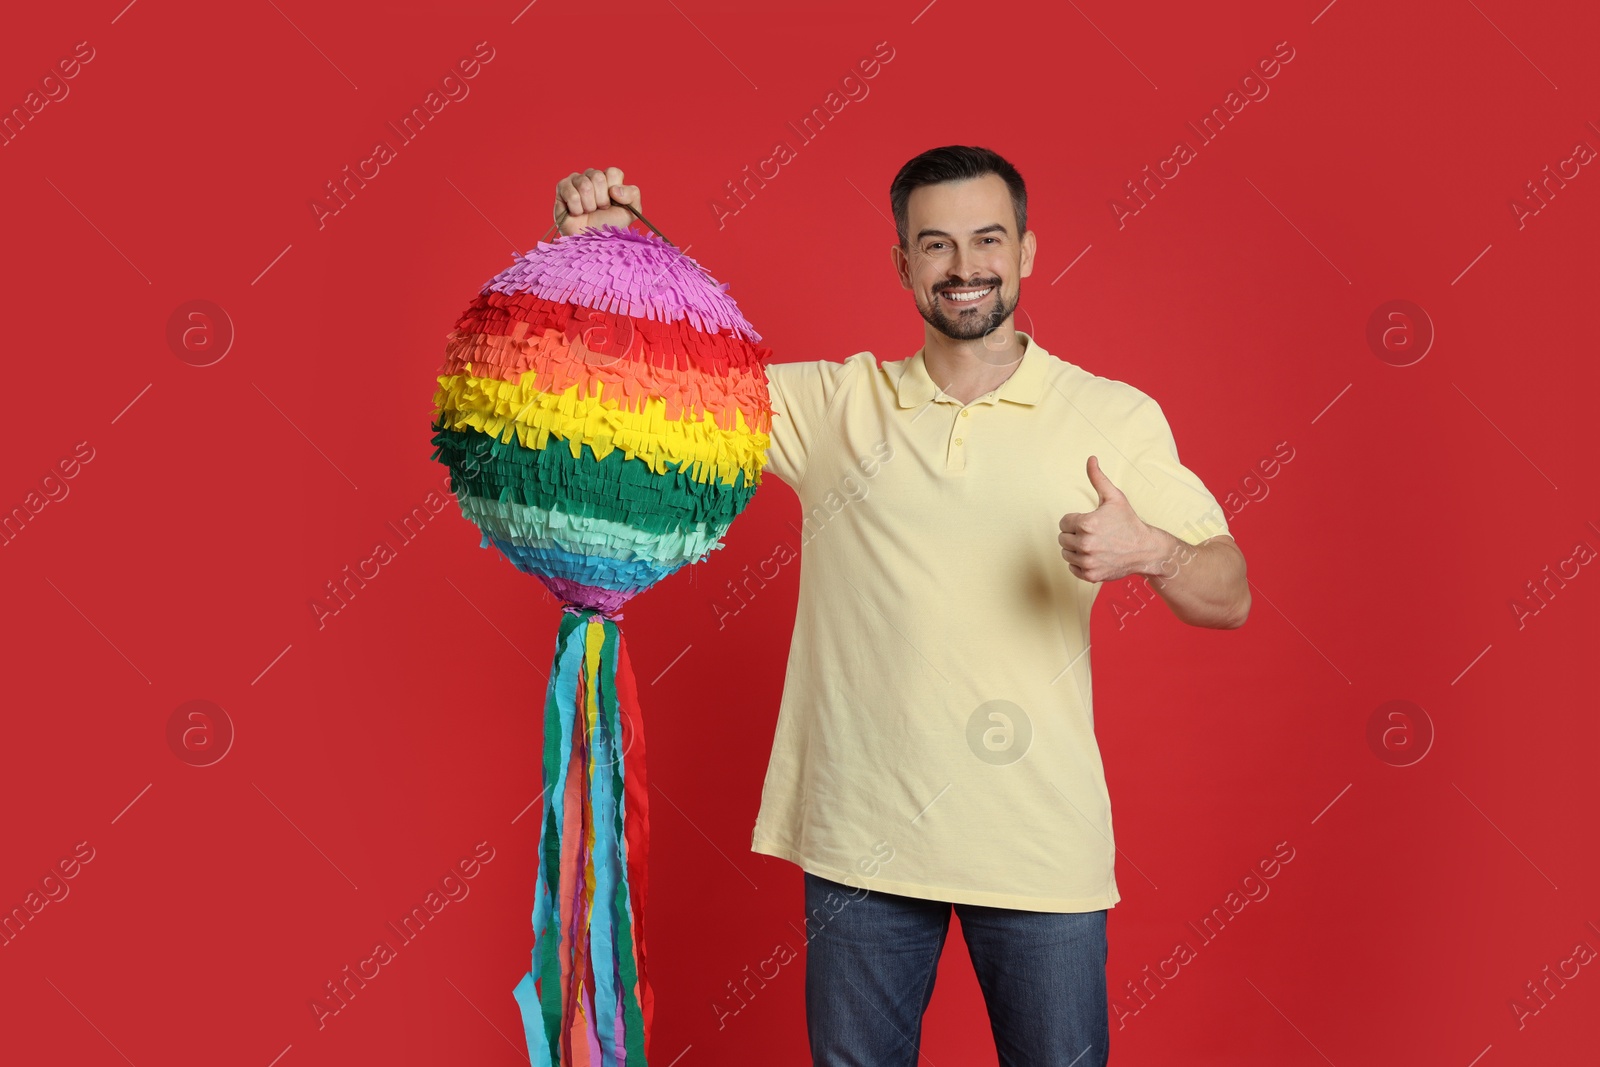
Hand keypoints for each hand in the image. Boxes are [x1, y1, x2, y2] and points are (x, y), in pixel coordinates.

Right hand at [554, 167, 640, 235]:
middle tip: (599, 209)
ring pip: (584, 185)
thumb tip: (614, 189)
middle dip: (601, 200)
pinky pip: (571, 194)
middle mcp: (592, 176)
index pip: (613, 172)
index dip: (614, 191)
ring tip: (588, 212)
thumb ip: (633, 194)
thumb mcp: (631, 212)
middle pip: (598, 177)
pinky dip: (576, 208)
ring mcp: (576, 180)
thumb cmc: (609, 226)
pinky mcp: (562, 187)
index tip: (612, 203)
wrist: (591, 241)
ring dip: (589, 205)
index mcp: (609, 179)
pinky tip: (576, 213)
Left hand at [1057, 455, 1167, 582]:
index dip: (1075, 521)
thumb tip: (1091, 458)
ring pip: (1066, 553)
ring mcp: (1087, 562)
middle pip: (1062, 538)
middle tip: (1093, 534)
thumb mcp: (1114, 497)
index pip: (1063, 523)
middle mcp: (1085, 544)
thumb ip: (1098, 478)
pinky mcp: (1090, 575)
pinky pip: (1072, 568)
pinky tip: (1094, 556)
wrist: (1145, 550)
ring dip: (1075, 549)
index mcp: (1086, 524)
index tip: (1090, 522)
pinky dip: (1080, 564)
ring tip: (1094, 545)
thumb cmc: (1128, 522)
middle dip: (1074, 534)